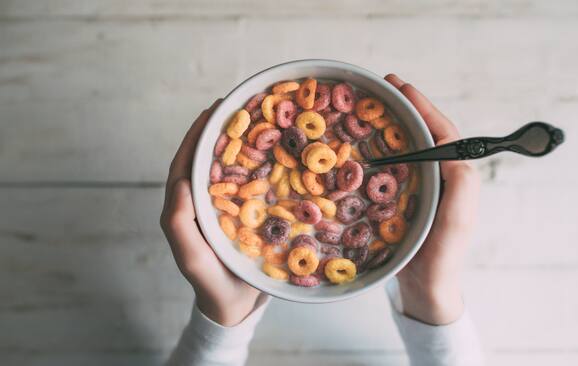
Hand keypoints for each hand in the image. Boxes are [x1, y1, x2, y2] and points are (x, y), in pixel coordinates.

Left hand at [160, 99, 261, 326]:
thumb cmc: (210, 283)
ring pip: (229, 169)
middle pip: (207, 159)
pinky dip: (259, 166)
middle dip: (220, 130)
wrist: (234, 306)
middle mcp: (202, 202)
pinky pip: (249, 185)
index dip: (196, 134)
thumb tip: (180, 180)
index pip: (185, 162)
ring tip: (259, 120)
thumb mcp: (191, 256)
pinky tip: (277, 154)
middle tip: (240, 105)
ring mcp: (223, 208)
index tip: (214, 109)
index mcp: (183, 207)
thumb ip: (178, 222)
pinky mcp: (243, 216)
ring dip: (240, 144)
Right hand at [385, 74, 479, 324]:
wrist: (426, 290)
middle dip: (408, 107)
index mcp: (454, 179)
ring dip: (394, 122)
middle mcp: (439, 178)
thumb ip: (460, 188)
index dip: (424, 109)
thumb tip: (450, 149)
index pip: (442, 134)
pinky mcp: (404, 200)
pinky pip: (393, 166)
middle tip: (385, 85)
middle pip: (426, 134)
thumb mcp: (455, 224)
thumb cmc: (441, 259)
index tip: (403, 88)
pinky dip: (382, 147)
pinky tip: (364, 142)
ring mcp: (421, 188)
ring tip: (374, 103)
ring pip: (409, 147)